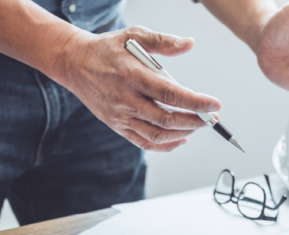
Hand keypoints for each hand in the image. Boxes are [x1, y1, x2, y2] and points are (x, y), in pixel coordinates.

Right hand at [54, 26, 222, 151]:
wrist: (74, 63)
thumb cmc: (107, 49)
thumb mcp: (134, 35)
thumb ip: (163, 41)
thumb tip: (188, 44)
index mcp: (132, 76)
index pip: (170, 94)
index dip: (195, 102)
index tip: (214, 104)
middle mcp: (125, 99)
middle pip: (166, 119)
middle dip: (194, 121)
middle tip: (211, 118)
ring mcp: (120, 116)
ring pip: (156, 134)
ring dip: (182, 134)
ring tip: (198, 126)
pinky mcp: (116, 126)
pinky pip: (143, 142)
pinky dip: (165, 145)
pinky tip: (180, 140)